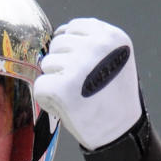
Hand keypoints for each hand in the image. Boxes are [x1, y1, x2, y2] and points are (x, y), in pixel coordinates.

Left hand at [33, 18, 141, 151]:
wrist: (119, 133)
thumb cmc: (113, 99)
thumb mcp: (114, 59)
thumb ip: (91, 43)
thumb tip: (57, 36)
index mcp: (111, 37)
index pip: (73, 27)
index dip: (70, 48)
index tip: (80, 67)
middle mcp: (96, 46)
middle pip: (58, 43)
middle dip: (62, 64)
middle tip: (79, 85)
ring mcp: (78, 65)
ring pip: (47, 63)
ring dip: (55, 80)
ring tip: (74, 96)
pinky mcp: (62, 87)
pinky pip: (40, 85)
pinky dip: (47, 99)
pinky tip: (64, 106)